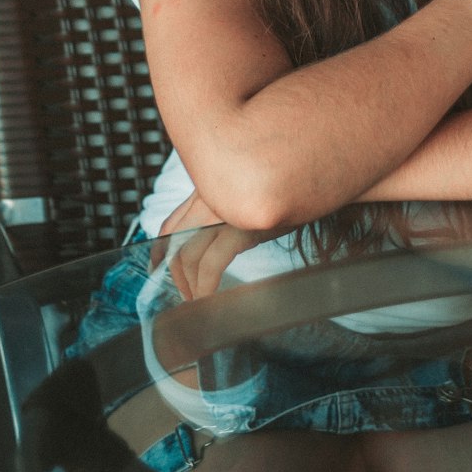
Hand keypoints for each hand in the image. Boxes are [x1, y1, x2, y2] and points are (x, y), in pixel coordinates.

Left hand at [151, 192, 273, 298]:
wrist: (311, 170)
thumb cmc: (280, 185)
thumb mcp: (243, 192)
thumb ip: (222, 206)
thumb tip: (207, 238)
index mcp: (206, 186)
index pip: (169, 224)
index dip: (159, 253)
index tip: (159, 271)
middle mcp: (209, 194)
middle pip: (174, 241)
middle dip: (174, 274)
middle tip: (184, 294)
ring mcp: (222, 209)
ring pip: (188, 254)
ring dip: (189, 285)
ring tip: (198, 300)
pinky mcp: (240, 226)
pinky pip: (212, 263)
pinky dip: (205, 286)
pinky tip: (209, 297)